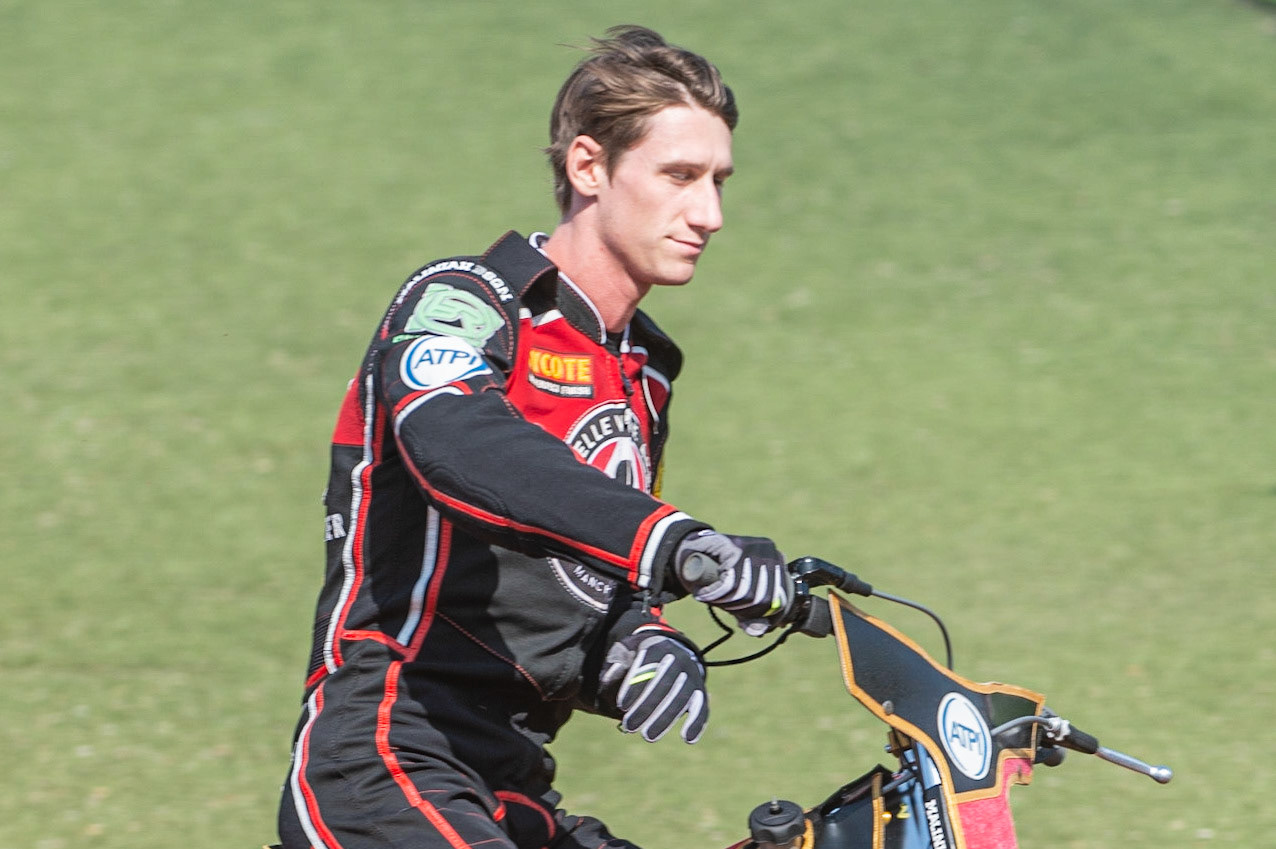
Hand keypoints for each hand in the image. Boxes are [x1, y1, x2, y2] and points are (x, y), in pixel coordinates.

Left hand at [599, 628, 707, 742]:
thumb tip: (615, 672)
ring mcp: (692, 674)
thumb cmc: (640, 660)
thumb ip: (617, 663)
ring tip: (648, 736)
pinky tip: (688, 738)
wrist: (670, 655)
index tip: (621, 705)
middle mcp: (678, 657)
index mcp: (657, 645)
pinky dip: (697, 723)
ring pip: (682, 697)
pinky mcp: (700, 691)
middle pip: (665, 681)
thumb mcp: (625, 655)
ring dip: (665, 718)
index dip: (634, 684)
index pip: (647, 662)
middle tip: (630, 726)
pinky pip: (702, 707)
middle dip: (647, 706)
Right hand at [675, 530, 795, 635]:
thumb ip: (750, 615)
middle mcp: (770, 551)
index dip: (767, 617)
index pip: (781, 600)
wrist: (690, 549)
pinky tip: (704, 594)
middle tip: (724, 606)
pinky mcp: (734, 546)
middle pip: (764, 599)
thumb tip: (759, 631)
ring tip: (713, 598)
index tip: (750, 625)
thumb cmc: (717, 574)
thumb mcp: (738, 598)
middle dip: (741, 611)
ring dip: (725, 603)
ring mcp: (754, 547)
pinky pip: (729, 582)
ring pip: (747, 592)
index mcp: (778, 562)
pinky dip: (714, 594)